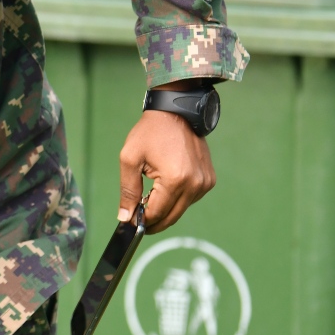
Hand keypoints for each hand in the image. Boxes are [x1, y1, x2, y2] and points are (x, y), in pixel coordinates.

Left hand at [118, 93, 215, 232]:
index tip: (128, 222)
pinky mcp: (209, 180)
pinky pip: (190, 199)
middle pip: (171, 217)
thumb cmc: (150, 132)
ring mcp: (205, 183)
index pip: (157, 213)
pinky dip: (176, 200)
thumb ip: (128, 191)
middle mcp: (195, 184)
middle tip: (136, 219)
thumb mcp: (130, 159)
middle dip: (152, 222)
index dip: (141, 221)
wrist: (176, 112)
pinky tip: (164, 191)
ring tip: (148, 200)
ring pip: (181, 210)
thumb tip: (125, 218)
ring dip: (165, 210)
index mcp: (175, 180)